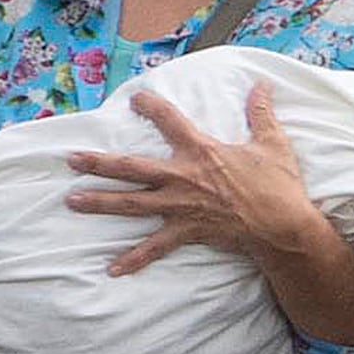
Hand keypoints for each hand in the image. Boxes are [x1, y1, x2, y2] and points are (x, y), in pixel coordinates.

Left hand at [65, 80, 331, 279]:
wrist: (282, 226)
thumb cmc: (278, 186)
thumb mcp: (273, 143)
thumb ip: (261, 113)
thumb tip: (262, 85)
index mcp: (201, 152)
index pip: (170, 121)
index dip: (151, 107)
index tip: (135, 99)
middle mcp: (182, 177)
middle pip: (131, 167)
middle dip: (99, 163)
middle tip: (71, 160)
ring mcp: (180, 206)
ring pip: (131, 204)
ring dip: (100, 202)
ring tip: (73, 201)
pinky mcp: (186, 231)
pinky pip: (155, 247)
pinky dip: (134, 259)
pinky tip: (113, 269)